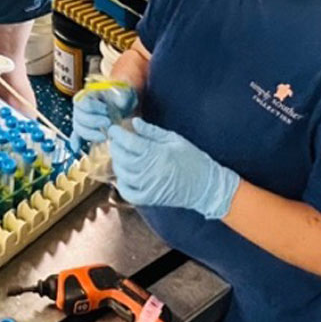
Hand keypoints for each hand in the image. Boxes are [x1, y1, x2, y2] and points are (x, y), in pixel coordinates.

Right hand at [70, 79, 137, 151]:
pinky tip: (76, 148)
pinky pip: (76, 135)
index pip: (83, 102)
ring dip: (90, 134)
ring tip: (104, 137)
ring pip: (78, 128)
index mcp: (88, 95)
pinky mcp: (84, 129)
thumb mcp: (124, 93)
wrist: (122, 107)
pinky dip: (76, 141)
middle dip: (93, 122)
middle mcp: (80, 107)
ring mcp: (81, 118)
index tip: (106, 109)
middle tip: (108, 123)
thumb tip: (120, 103)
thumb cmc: (122, 98)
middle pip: (79, 116)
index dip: (94, 107)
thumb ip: (123, 96)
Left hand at [109, 117, 239, 219]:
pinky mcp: (150, 198)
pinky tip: (123, 175)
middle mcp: (151, 171)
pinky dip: (121, 184)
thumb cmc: (192, 159)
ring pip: (123, 174)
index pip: (129, 142)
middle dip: (115, 146)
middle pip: (123, 158)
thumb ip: (152, 131)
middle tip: (115, 140)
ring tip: (119, 154)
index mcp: (158, 153)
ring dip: (117, 163)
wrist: (206, 186)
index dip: (118, 134)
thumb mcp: (174, 139)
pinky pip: (128, 193)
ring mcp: (149, 187)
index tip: (114, 129)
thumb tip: (134, 122)